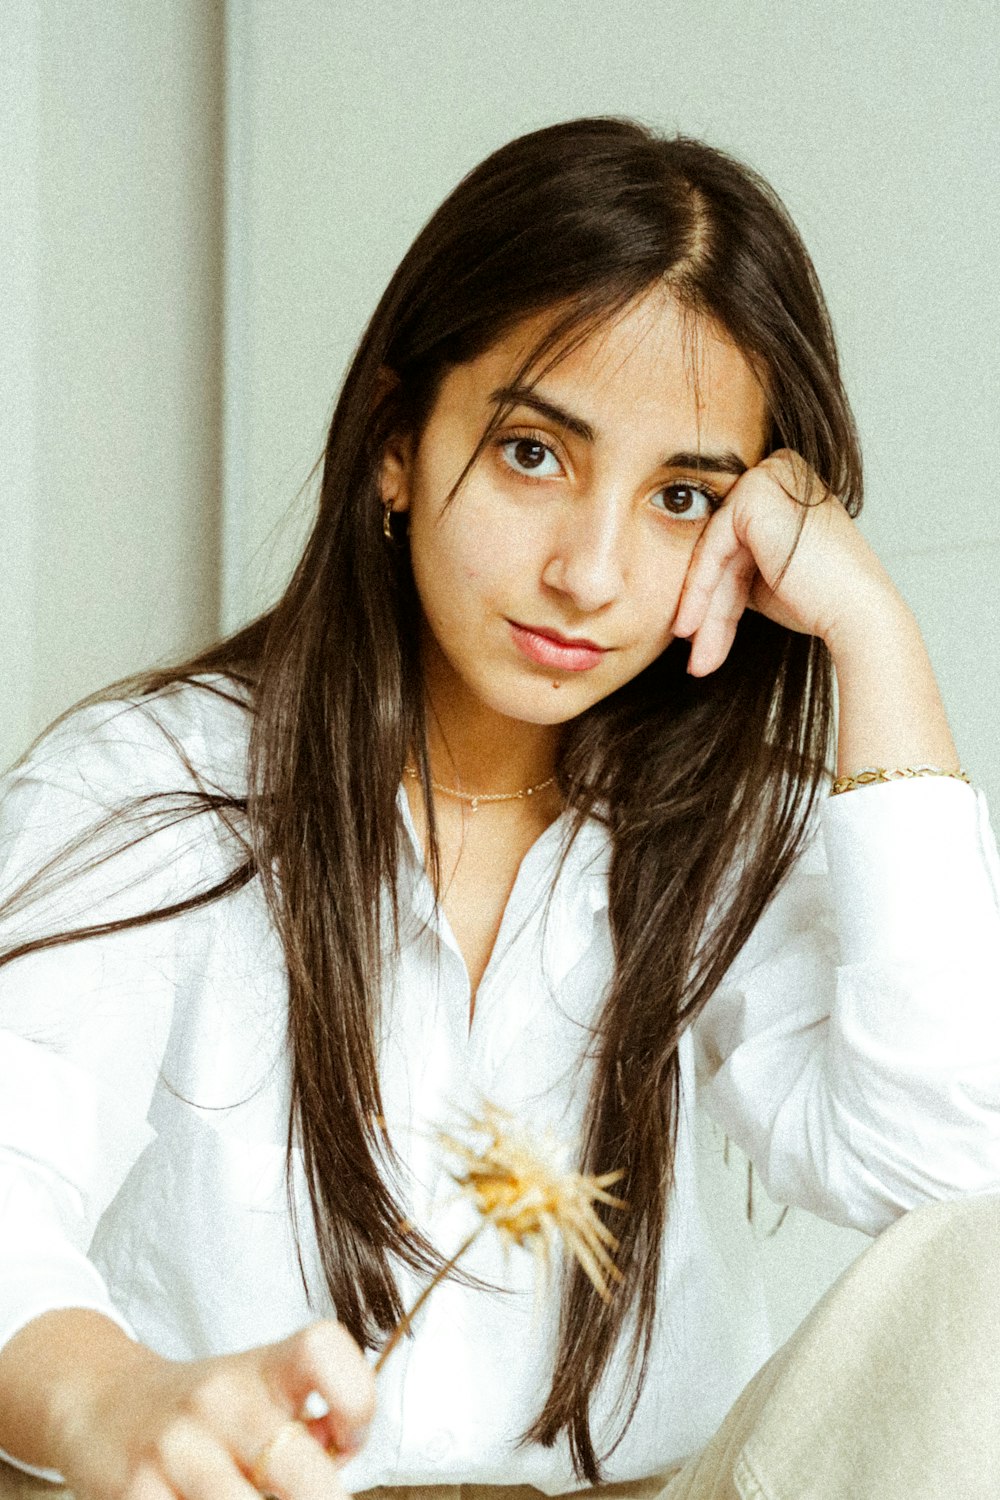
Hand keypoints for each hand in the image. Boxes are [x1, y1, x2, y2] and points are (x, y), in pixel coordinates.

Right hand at [52, 1319, 374, 1499]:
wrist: (102, 1403)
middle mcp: (221, 1399)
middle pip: (298, 1467)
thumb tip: (340, 1459)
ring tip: (255, 1496)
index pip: (322, 1350)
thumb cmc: (203, 1413)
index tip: (349, 1438)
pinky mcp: (135, 1492)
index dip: (354, 1398)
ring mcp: (176, 1447)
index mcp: (263, 1368)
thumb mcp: (258, 1395)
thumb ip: (306, 1427)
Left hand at [671, 449, 902, 675]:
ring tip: (696, 659)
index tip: (697, 639)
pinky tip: (689, 629)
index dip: (712, 595)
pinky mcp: (757, 491)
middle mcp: (780, 473)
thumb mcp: (766, 578)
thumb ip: (733, 566)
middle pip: (723, 549)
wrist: (857, 614)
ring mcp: (771, 476)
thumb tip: (687, 584)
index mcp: (787, 490)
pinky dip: (698, 591)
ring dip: (702, 611)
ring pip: (714, 552)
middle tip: (696, 657)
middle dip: (707, 609)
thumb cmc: (821, 602)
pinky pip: (712, 547)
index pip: (733, 544)